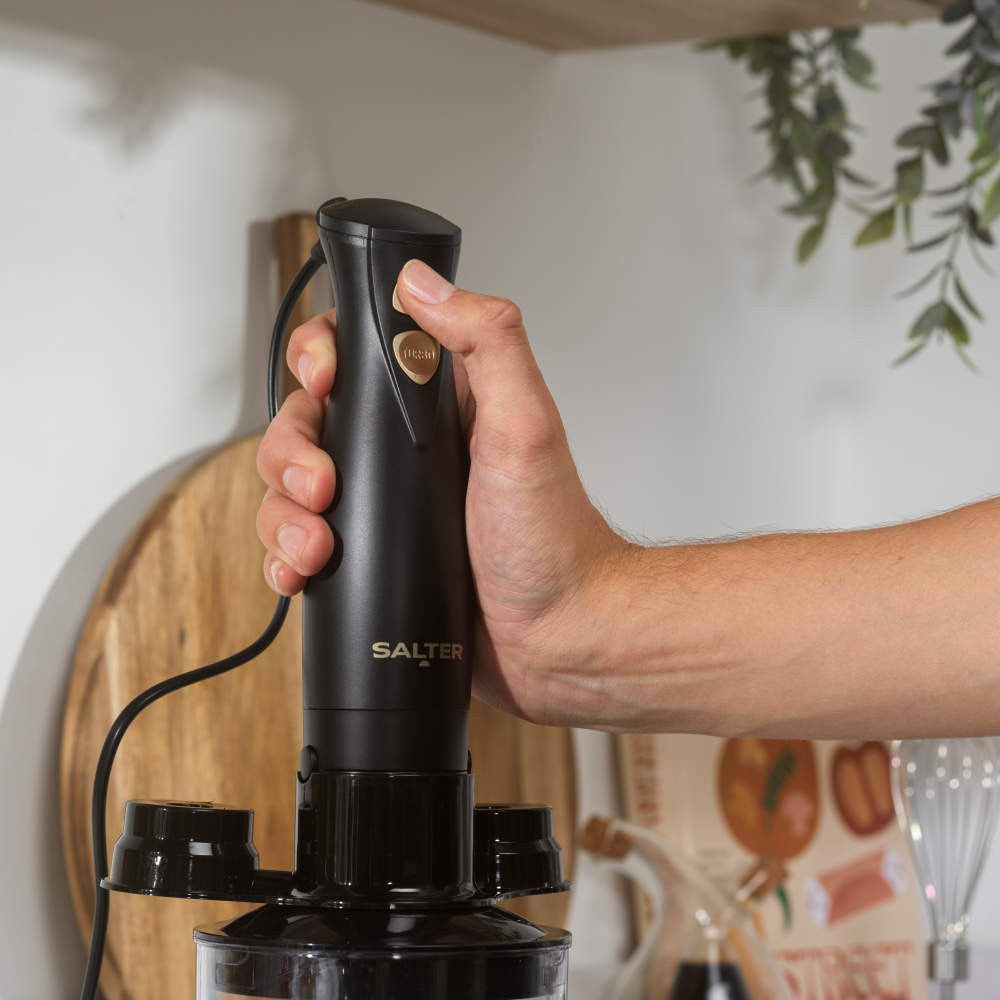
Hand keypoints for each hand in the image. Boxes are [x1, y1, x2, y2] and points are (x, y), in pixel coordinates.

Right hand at [256, 259, 627, 725]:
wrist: (560, 638)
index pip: (357, 353)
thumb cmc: (556, 539)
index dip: (322, 357)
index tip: (323, 380)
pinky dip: (286, 557)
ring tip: (316, 545)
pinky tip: (299, 571)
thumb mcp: (527, 424)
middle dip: (292, 449)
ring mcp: (386, 506)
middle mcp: (407, 450)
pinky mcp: (373, 557)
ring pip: (294, 486)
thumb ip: (488, 341)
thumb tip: (422, 283)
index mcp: (440, 404)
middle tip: (320, 485)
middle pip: (309, 421)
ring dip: (284, 511)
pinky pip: (303, 546)